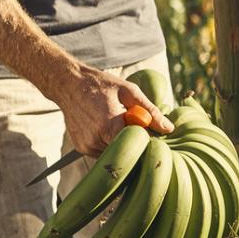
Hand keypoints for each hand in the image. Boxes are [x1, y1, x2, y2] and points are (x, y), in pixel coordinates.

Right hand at [51, 64, 173, 155]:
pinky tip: (108, 128)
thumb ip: (150, 111)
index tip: (153, 135)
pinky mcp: (82, 148)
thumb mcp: (130, 92)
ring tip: (119, 123)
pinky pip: (103, 152)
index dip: (146, 142)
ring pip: (114, 153)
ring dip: (121, 143)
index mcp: (108, 126)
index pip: (135, 146)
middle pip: (125, 151)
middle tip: (138, 127)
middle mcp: (95, 140)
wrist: (70, 85)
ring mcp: (87, 146)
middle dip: (135, 142)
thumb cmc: (102, 85)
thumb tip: (168, 128)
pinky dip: (110, 143)